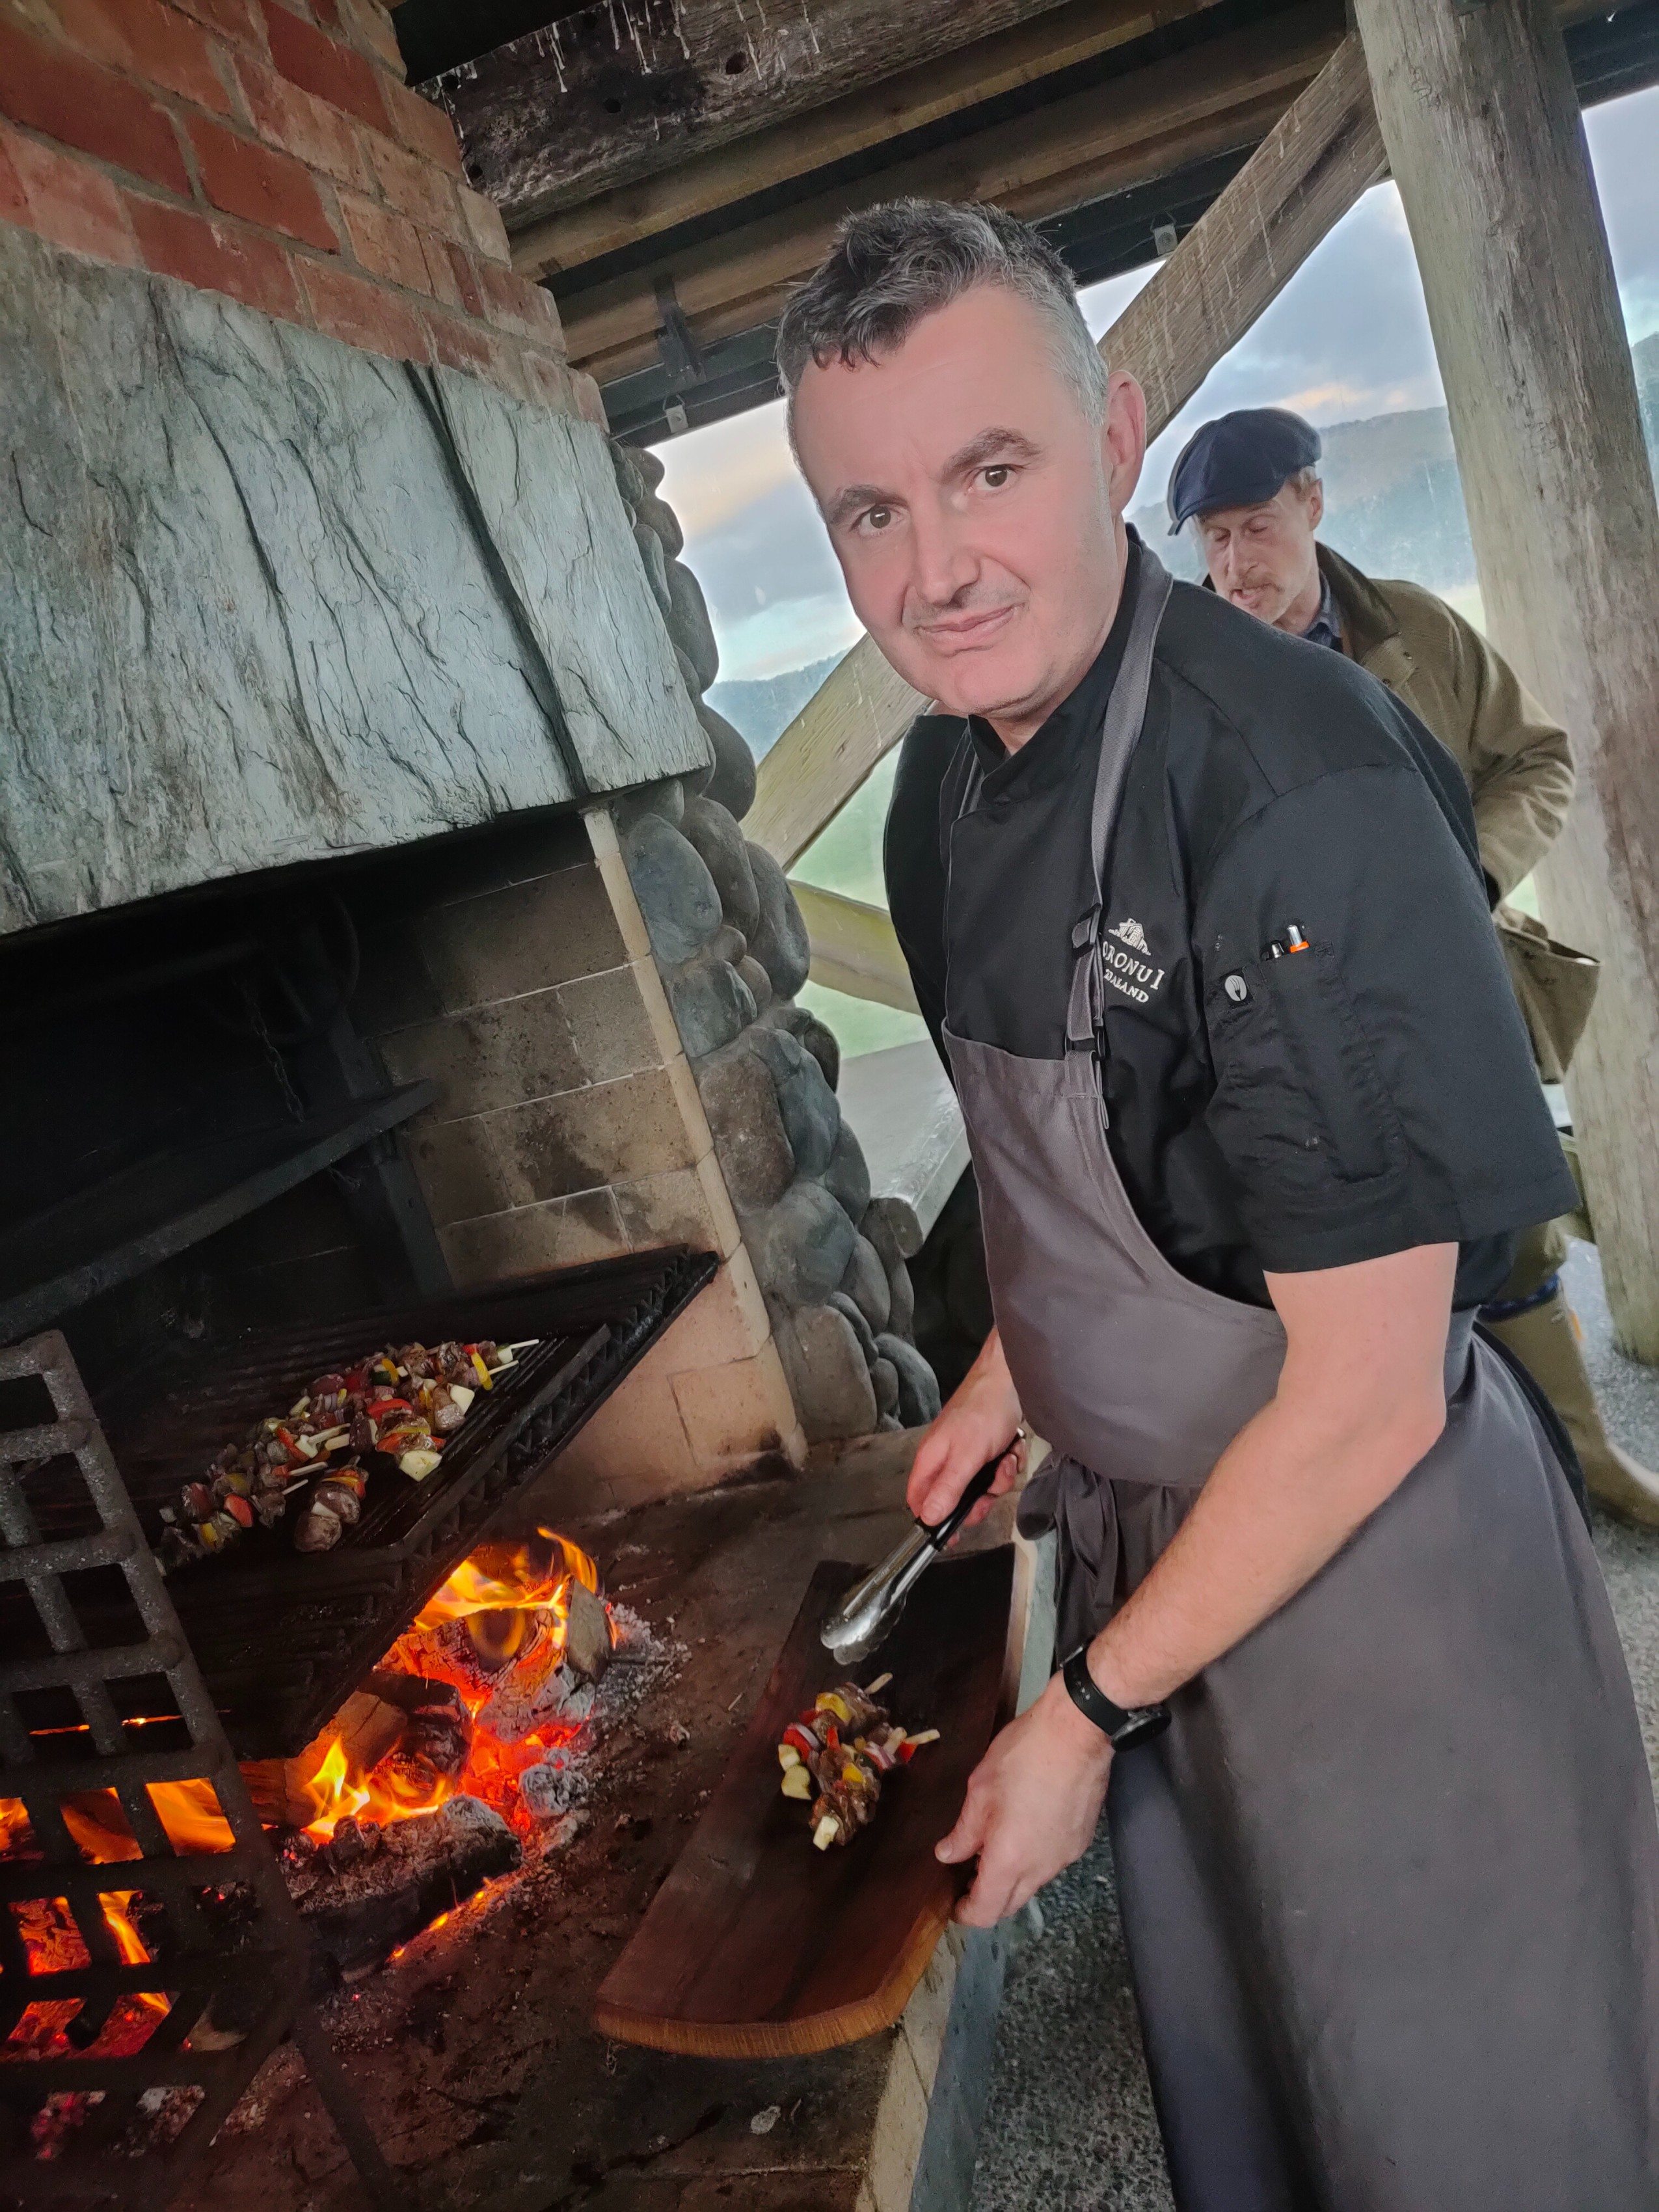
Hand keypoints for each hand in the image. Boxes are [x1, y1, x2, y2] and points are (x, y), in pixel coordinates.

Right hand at [906, 1331, 1022, 1530]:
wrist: (1010, 1378)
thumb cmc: (983, 1414)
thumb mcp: (966, 1457)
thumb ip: (948, 1489)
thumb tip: (928, 1519)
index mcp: (930, 1461)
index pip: (919, 1500)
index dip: (933, 1520)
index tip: (953, 1535)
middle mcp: (946, 1459)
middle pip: (956, 1498)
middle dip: (979, 1498)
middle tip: (990, 1490)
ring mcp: (968, 1453)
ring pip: (982, 1485)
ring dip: (998, 1478)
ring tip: (1005, 1458)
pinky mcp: (988, 1447)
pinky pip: (997, 1469)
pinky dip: (1008, 1461)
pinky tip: (1012, 1447)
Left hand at [936, 1676, 1111, 1925]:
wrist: (1078, 1731)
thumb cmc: (1022, 1756)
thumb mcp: (980, 1789)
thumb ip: (964, 1831)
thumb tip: (947, 1855)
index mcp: (1011, 1860)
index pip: (986, 1911)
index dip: (966, 1913)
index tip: (952, 1902)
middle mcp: (1041, 1869)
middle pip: (1011, 1904)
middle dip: (987, 1898)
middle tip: (968, 1874)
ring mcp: (1066, 1857)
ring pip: (1032, 1883)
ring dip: (1011, 1876)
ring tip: (994, 1845)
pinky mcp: (1082, 1841)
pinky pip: (1051, 1863)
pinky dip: (1033, 1858)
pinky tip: (1025, 1827)